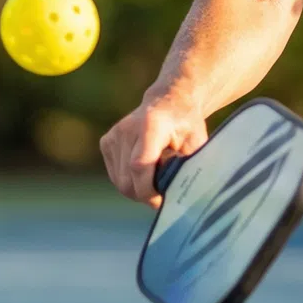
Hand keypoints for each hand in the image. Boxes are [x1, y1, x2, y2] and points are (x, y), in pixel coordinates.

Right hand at [100, 92, 207, 208]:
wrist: (169, 102)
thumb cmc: (187, 125)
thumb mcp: (196, 144)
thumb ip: (187, 168)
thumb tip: (182, 198)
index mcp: (151, 126)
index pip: (139, 166)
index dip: (149, 191)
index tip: (164, 200)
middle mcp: (127, 129)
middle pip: (126, 179)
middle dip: (144, 195)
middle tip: (163, 196)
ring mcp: (114, 135)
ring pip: (119, 182)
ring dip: (137, 190)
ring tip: (156, 181)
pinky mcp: (106, 142)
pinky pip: (115, 175)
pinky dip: (129, 181)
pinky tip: (144, 173)